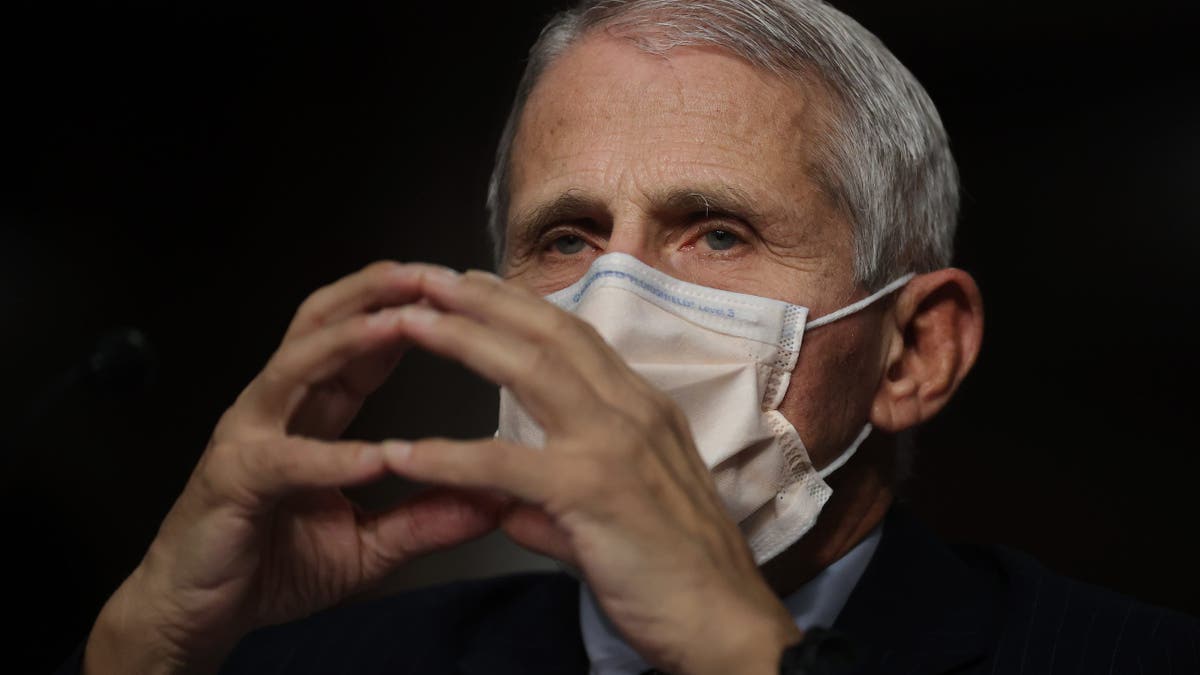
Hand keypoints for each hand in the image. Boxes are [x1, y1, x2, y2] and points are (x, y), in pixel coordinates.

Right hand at [83, 263, 504, 674]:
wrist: (198, 614)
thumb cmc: (274, 567)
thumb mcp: (369, 545)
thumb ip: (426, 520)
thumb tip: (494, 503)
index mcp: (311, 411)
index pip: (360, 343)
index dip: (404, 310)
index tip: (458, 291)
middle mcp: (277, 408)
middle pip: (322, 325)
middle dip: (375, 293)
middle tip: (430, 274)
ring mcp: (249, 435)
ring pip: (297, 366)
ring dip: (350, 341)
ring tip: (401, 324)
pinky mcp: (232, 480)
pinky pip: (286, 460)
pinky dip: (332, 456)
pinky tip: (375, 456)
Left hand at [383, 270, 802, 674]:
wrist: (728, 623)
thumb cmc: (680, 574)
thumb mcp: (616, 516)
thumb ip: (552, 503)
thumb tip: (504, 506)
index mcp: (642, 410)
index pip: (575, 337)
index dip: (519, 305)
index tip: (471, 285)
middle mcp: (633, 411)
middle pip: (548, 333)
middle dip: (482, 298)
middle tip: (425, 275)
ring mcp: (615, 446)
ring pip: (531, 371)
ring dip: (462, 339)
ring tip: (406, 322)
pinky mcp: (594, 492)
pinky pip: (505, 466)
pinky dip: (448, 457)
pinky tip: (400, 454)